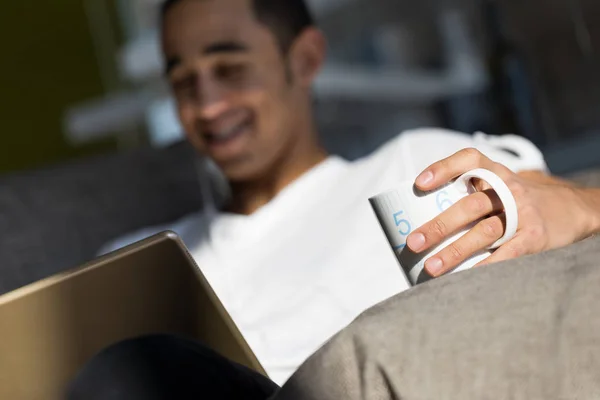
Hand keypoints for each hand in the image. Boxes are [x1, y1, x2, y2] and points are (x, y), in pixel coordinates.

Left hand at [405, 148, 599, 276]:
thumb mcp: (500, 186)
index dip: (443, 168)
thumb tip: (421, 216)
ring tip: (431, 267)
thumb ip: (471, 193)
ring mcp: (523, 214)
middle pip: (470, 205)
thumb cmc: (520, 201)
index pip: (469, 160)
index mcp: (496, 174)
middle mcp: (509, 190)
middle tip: (413, 242)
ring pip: (484, 232)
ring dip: (455, 251)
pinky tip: (464, 278)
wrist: (574, 209)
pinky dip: (485, 266)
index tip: (419, 184)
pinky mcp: (535, 237)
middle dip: (439, 225)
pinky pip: (507, 254)